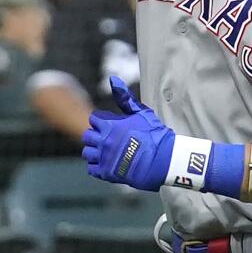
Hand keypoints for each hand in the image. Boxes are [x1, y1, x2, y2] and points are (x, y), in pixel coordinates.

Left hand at [81, 77, 175, 191]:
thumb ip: (124, 97)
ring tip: (108, 152)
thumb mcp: (141, 112)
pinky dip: (98, 166)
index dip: (102, 122)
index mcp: (109, 125)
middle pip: (87, 136)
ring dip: (95, 152)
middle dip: (96, 136)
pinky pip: (92, 168)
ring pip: (87, 153)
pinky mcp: (107, 173)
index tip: (113, 126)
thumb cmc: (154, 134)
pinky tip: (109, 163)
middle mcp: (104, 141)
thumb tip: (113, 79)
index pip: (93, 119)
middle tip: (109, 140)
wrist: (164, 160)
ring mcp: (104, 158)